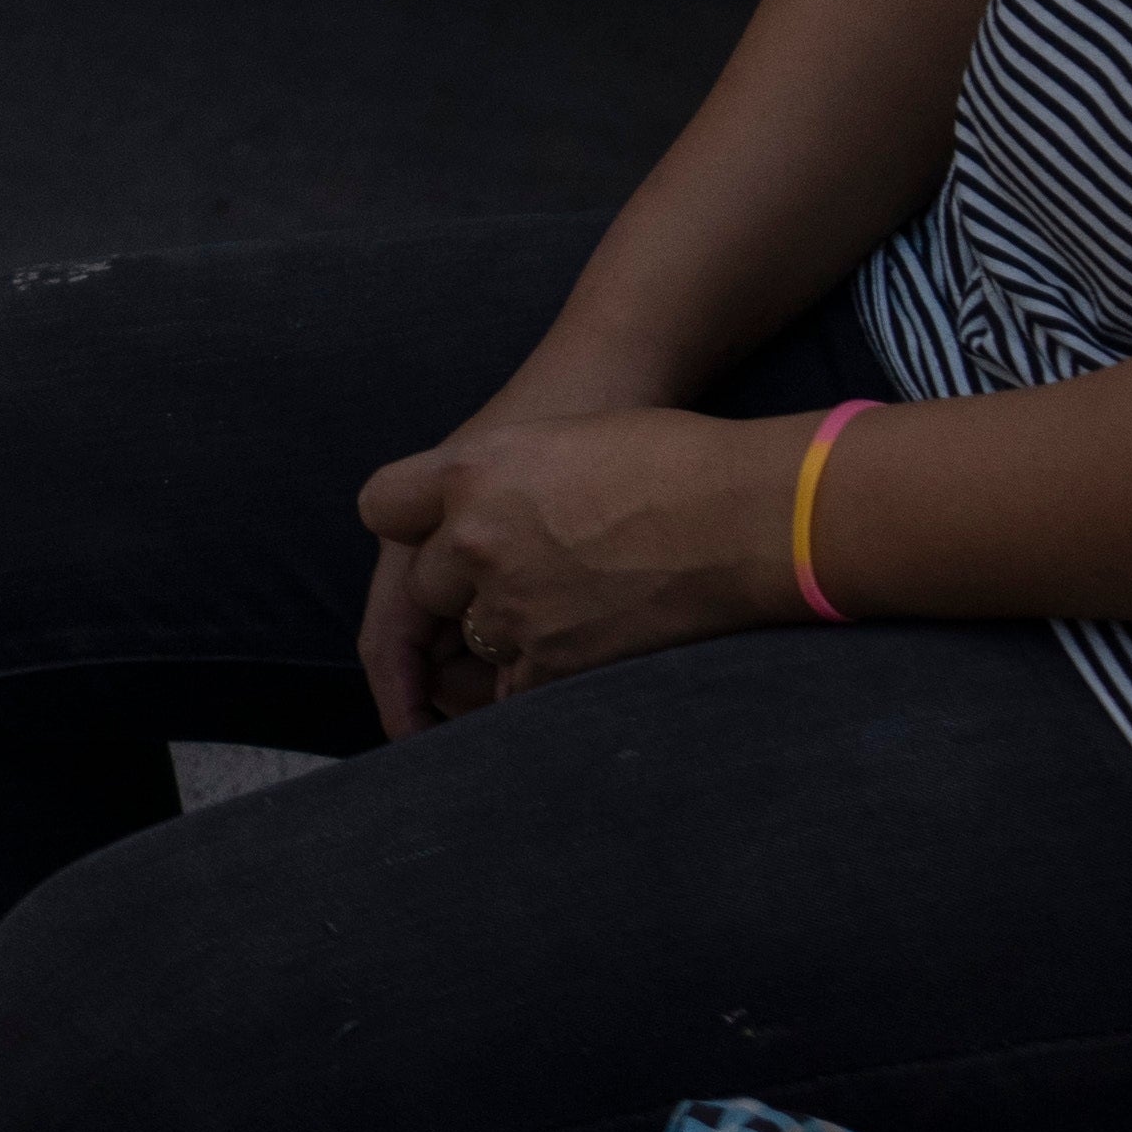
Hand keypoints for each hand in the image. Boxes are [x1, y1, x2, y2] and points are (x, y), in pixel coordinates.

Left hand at [356, 405, 798, 717]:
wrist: (750, 513)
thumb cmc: (672, 461)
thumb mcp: (560, 440)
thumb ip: (496, 479)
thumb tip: (471, 516)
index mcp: (470, 469)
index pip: (381, 506)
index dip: (407, 524)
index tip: (428, 538)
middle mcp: (474, 538)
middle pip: (424, 586)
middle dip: (460, 592)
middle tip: (522, 583)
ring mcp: (510, 605)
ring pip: (471, 639)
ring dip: (503, 636)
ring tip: (567, 614)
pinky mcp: (553, 663)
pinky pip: (513, 690)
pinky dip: (536, 683)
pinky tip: (577, 658)